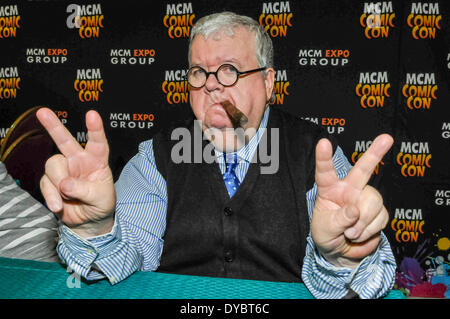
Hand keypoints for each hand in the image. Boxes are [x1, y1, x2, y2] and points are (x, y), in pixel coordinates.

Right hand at [37, 108, 115, 236]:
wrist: (89, 221)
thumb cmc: (101, 204)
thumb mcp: (101, 198)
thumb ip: (85, 189)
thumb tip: (64, 184)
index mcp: (97, 160)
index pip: (97, 142)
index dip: (95, 129)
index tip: (92, 115)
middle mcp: (78, 161)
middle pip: (65, 141)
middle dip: (53, 126)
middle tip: (43, 112)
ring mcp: (63, 170)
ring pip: (53, 166)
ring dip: (59, 184)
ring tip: (69, 198)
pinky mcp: (51, 182)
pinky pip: (45, 184)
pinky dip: (51, 196)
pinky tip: (59, 206)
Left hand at [311, 134, 393, 267]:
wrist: (340, 252)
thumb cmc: (326, 234)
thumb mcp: (325, 229)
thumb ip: (339, 219)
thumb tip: (355, 210)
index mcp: (329, 189)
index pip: (325, 172)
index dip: (324, 157)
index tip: (323, 142)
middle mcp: (349, 190)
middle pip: (363, 170)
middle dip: (376, 153)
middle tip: (387, 138)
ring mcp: (365, 199)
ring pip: (373, 202)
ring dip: (363, 223)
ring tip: (350, 233)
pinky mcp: (378, 212)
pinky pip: (380, 218)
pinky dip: (369, 231)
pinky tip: (360, 235)